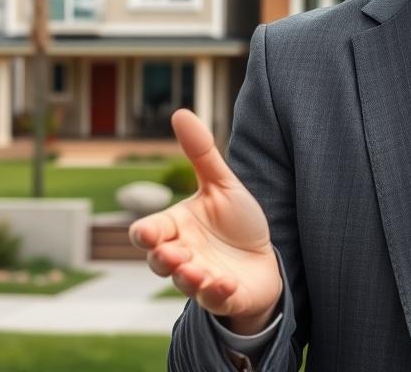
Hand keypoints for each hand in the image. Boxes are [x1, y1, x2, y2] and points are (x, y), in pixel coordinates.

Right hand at [129, 109, 282, 334]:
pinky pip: (215, 299)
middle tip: (171, 253)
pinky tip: (225, 282)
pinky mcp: (223, 297)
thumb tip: (179, 112)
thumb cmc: (236, 222)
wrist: (263, 260)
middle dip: (163, 258)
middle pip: (159, 261)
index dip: (146, 234)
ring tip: (196, 270)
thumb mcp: (222, 185)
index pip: (148, 232)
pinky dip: (217, 292)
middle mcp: (182, 255)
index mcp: (176, 228)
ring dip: (188, 277)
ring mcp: (200, 279)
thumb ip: (201, 154)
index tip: (151, 233)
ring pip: (184, 283)